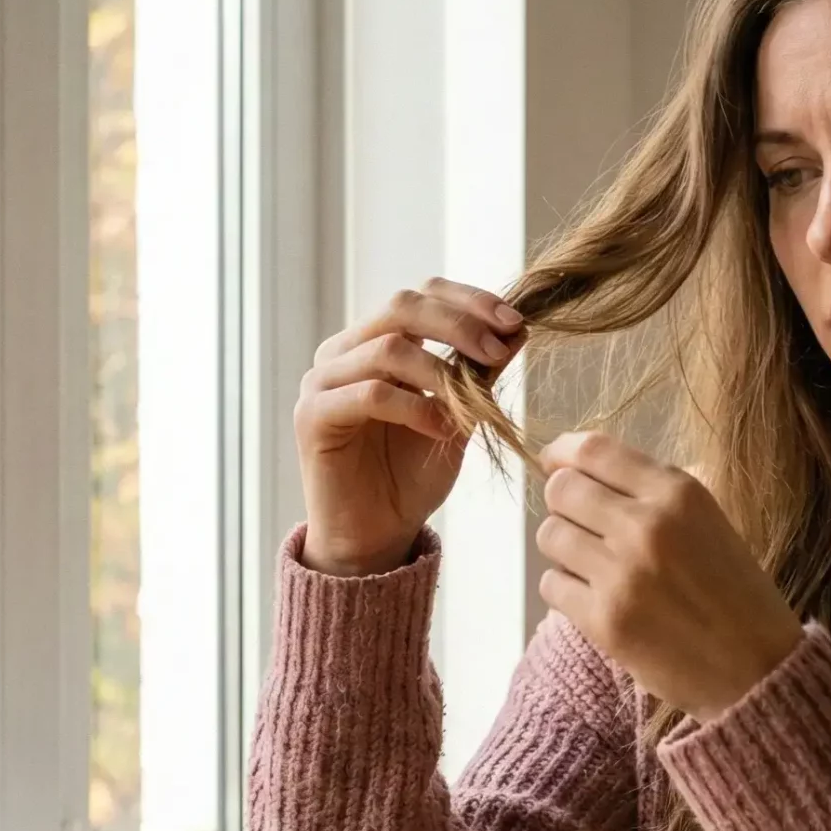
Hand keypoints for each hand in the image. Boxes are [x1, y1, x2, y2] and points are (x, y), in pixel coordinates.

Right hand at [297, 279, 522, 575]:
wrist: (375, 536)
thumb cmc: (411, 477)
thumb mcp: (457, 415)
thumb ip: (478, 373)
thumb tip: (518, 328)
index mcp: (373, 341)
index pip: (420, 295)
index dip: (469, 301)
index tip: (514, 322)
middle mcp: (343, 351)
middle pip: (402, 306)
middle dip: (460, 323)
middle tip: (500, 350)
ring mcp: (321, 380)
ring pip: (387, 348)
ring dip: (442, 373)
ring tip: (473, 404)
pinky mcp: (311, 416)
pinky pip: (369, 394)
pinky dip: (416, 407)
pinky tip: (442, 429)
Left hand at [533, 431, 803, 719]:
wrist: (759, 669)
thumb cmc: (736, 593)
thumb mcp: (709, 521)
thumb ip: (653, 492)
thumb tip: (580, 468)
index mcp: (679, 493)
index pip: (592, 451)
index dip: (561, 453)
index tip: (553, 463)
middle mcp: (647, 525)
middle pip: (562, 490)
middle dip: (563, 504)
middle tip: (581, 525)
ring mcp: (622, 574)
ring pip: (550, 536)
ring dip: (564, 549)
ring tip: (594, 566)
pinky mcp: (603, 620)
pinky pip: (551, 585)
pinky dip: (565, 590)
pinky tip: (595, 598)